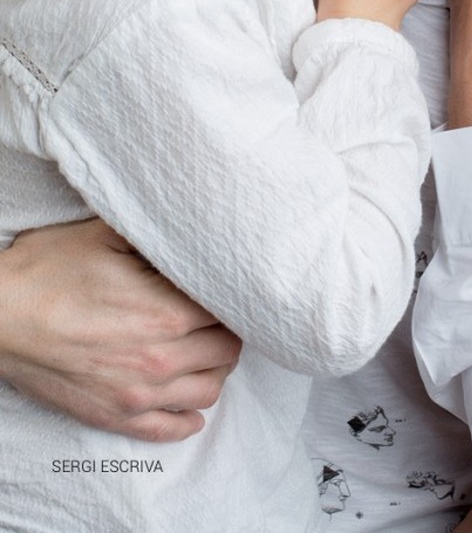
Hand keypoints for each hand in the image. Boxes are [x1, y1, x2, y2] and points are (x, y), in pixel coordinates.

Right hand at [0, 218, 240, 441]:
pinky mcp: (114, 415)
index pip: (230, 311)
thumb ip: (158, 237)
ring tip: (206, 350)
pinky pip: (170, 429)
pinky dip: (188, 418)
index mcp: (167, 311)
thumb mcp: (108, 235)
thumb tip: (192, 232)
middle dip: (229, 331)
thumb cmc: (49, 270)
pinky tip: (190, 401)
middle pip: (227, 352)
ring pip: (208, 391)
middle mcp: (160, 358)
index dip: (232, 297)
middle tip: (219, 316)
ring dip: (215, 370)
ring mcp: (137, 393)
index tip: (227, 287)